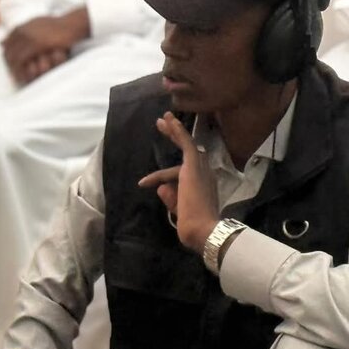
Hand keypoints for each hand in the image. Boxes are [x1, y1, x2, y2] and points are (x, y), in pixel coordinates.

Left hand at [2, 9, 89, 84]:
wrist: (73, 24)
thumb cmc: (59, 25)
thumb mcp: (37, 24)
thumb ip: (20, 32)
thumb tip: (0, 43)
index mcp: (22, 27)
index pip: (7, 43)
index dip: (7, 54)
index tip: (10, 64)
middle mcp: (23, 31)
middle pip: (8, 50)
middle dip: (8, 63)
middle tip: (12, 74)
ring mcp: (29, 37)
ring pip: (13, 56)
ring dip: (13, 69)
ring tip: (16, 78)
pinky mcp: (37, 44)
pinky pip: (21, 60)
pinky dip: (19, 70)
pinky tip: (22, 77)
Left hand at [138, 112, 220, 253]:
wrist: (203, 228)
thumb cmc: (193, 224)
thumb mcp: (178, 210)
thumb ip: (171, 198)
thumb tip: (160, 188)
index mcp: (204, 184)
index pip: (181, 174)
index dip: (160, 177)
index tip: (143, 183)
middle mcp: (205, 172)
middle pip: (189, 151)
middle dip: (175, 137)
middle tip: (164, 123)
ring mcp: (200, 168)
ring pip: (186, 144)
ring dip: (173, 131)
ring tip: (162, 120)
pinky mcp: (193, 165)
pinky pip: (186, 144)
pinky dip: (178, 132)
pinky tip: (170, 121)